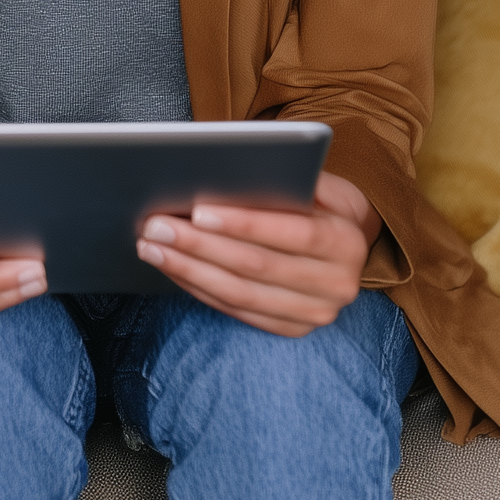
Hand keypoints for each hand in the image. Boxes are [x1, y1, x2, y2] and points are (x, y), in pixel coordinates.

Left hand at [134, 170, 379, 336]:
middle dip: (201, 245)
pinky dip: (200, 289)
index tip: (198, 210)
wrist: (346, 242)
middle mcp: (338, 284)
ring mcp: (315, 313)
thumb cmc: (319, 200)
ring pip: (241, 293)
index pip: (294, 232)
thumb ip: (285, 177)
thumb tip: (231, 171)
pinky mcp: (293, 328)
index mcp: (347, 241)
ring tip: (151, 247)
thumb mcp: (318, 181)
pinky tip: (172, 269)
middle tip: (156, 225)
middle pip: (257, 266)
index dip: (245, 223)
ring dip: (189, 270)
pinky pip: (238, 310)